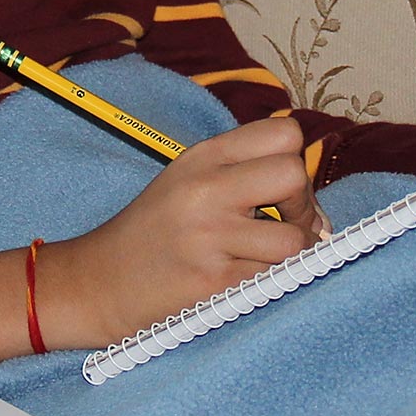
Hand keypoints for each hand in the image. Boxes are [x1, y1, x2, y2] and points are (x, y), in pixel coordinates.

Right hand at [36, 116, 327, 348]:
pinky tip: (243, 279)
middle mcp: (206, 188)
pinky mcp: (213, 281)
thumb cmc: (152, 232)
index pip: (284, 134)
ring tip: (265, 258)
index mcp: (203, 156)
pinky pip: (272, 278)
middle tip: (287, 225)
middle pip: (293, 173)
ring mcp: (209, 236)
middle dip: (304, 204)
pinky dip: (268, 281)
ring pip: (293, 239)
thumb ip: (244, 176)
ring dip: (292, 254)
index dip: (296, 162)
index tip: (283, 191)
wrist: (98, 281)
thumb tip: (318, 213)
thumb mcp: (189, 181)